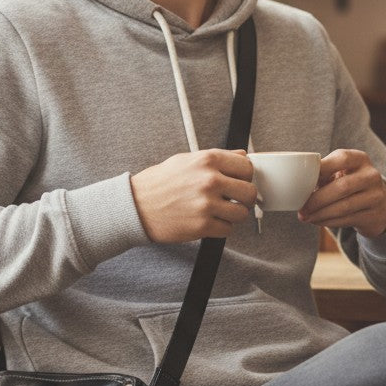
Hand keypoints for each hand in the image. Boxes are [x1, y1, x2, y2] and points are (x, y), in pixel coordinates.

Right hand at [131, 149, 256, 242]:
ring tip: (220, 211)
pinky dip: (221, 228)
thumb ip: (217, 158)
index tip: (239, 182)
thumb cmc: (158, 183)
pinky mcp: (202, 226)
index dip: (245, 176)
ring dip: (234, 215)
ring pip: (242, 213)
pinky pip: (228, 230)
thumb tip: (241, 156)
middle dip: (244, 198)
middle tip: (234, 200)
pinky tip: (209, 221)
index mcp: (207, 160)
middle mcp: (209, 181)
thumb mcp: (186, 160)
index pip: (247, 167)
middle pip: (250, 192)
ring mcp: (206, 204)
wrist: (135, 206)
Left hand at [298, 149, 385, 237]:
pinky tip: (318, 221)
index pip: (342, 159)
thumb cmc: (350, 184)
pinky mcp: (374, 215)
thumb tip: (298, 186)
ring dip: (321, 214)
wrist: (379, 205)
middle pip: (342, 187)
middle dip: (317, 200)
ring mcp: (375, 196)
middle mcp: (371, 175)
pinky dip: (329, 222)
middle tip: (301, 209)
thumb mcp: (341, 172)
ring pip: (344, 206)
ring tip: (306, 217)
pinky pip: (347, 220)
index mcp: (360, 159)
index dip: (321, 169)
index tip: (302, 181)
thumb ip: (323, 173)